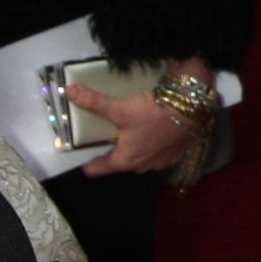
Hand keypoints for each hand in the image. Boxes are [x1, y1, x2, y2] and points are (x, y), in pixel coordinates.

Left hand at [75, 58, 218, 177]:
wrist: (192, 110)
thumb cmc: (153, 114)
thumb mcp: (120, 108)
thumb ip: (93, 102)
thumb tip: (68, 92)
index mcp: (125, 160)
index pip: (99, 169)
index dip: (89, 164)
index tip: (83, 160)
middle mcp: (142, 166)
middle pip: (120, 163)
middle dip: (113, 152)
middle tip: (106, 137)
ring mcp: (161, 162)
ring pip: (140, 159)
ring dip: (135, 149)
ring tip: (130, 132)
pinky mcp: (176, 154)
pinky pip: (158, 154)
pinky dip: (153, 145)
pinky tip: (154, 132)